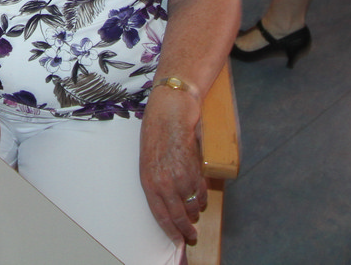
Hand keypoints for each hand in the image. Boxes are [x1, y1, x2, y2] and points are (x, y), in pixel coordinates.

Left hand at [138, 91, 205, 243]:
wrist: (170, 110)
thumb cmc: (156, 131)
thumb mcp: (149, 159)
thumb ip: (157, 180)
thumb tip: (168, 199)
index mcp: (147, 181)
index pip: (159, 214)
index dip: (170, 229)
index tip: (177, 239)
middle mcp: (163, 182)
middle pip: (177, 215)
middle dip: (186, 229)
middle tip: (191, 236)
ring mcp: (179, 177)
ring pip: (192, 205)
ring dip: (196, 211)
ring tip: (196, 213)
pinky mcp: (194, 169)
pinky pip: (201, 191)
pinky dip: (203, 197)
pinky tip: (202, 198)